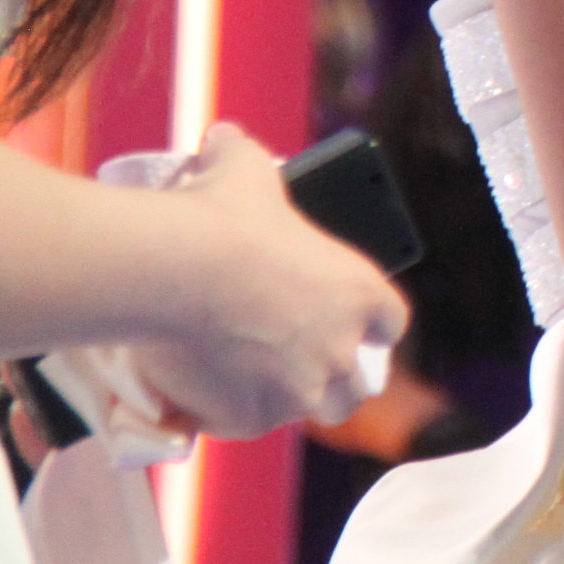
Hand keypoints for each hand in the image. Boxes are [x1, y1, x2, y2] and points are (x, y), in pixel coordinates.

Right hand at [128, 124, 407, 437]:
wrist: (173, 269)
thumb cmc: (218, 216)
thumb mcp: (244, 168)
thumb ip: (244, 155)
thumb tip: (223, 139)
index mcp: (358, 292)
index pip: (389, 322)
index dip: (371, 325)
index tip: (354, 325)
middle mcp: (339, 348)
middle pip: (356, 386)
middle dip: (337, 381)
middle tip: (303, 367)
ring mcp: (296, 390)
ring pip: (306, 413)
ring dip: (288, 402)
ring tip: (257, 387)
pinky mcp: (247, 419)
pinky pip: (246, 424)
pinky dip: (229, 414)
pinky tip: (208, 396)